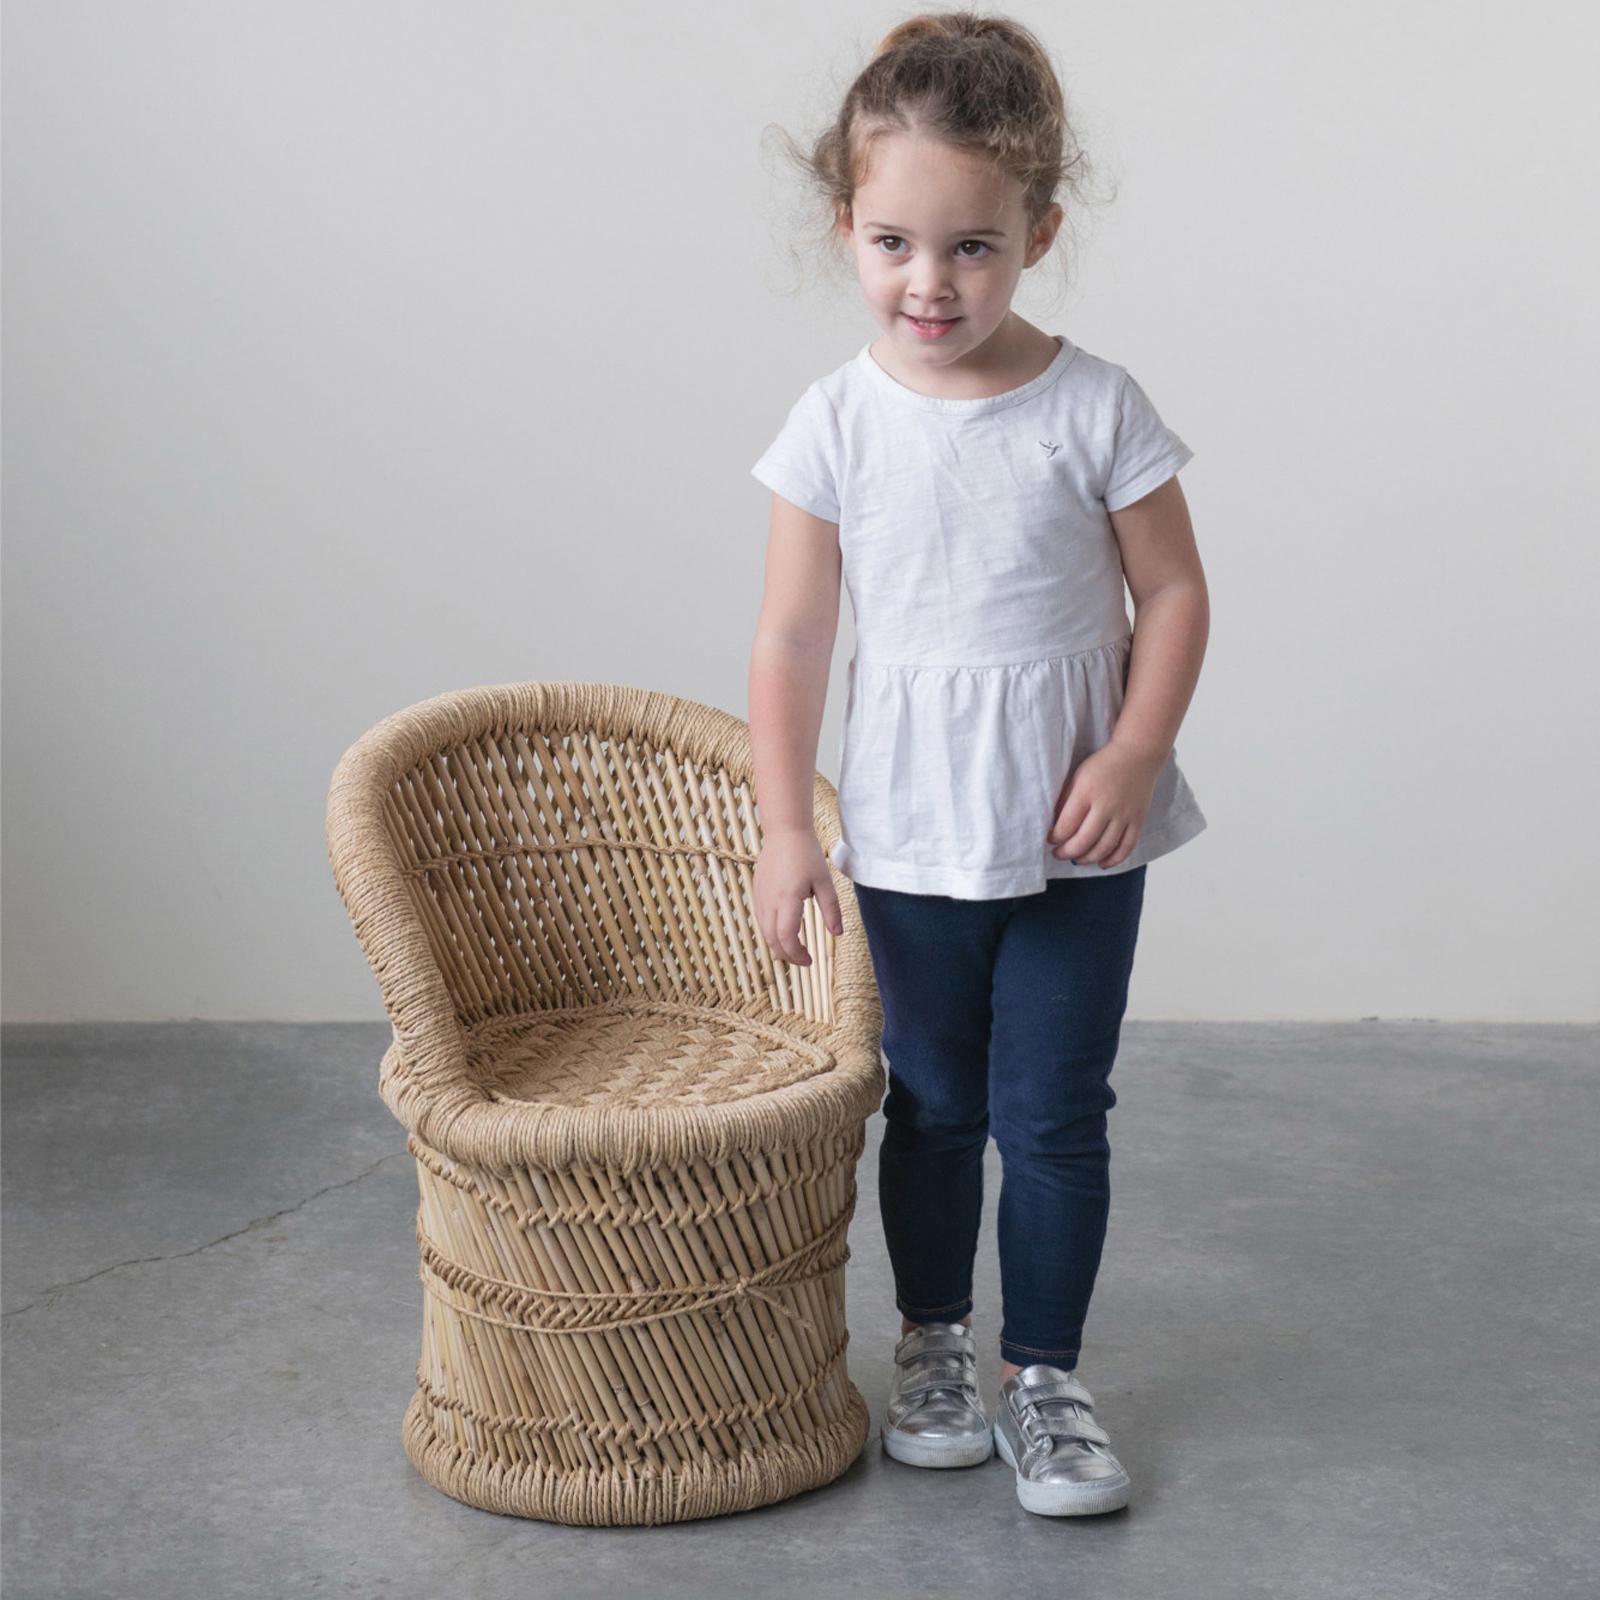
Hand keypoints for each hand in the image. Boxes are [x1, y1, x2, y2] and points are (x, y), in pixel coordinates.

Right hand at [753, 827, 843, 966]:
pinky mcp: (756, 893)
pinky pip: (761, 920)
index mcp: (787, 899)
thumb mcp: (824, 882)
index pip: (786, 938)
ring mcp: (760, 898)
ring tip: (796, 949)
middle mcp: (769, 901)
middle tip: (804, 960)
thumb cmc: (806, 854)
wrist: (784, 832)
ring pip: (764, 932)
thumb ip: (831, 909)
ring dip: (779, 945)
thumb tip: (838, 933)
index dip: (797, 955)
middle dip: (788, 956)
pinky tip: (784, 931)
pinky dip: (771, 932)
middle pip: (773, 940)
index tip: (810, 961)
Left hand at [1046, 739, 1165, 869]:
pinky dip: (1114, 859)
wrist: (1138, 754)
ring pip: (1104, 847)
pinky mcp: (1138, 820)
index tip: (1051, 839)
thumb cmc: (1104, 764)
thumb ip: (1067, 799)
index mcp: (1087, 792)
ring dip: (1087, 858)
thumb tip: (1056, 825)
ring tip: (1077, 859)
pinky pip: (1127, 847)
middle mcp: (1106, 805)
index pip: (1066, 824)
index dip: (1055, 837)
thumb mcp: (1078, 775)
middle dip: (1067, 852)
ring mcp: (1125, 814)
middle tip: (1059, 854)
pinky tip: (1102, 863)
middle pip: (1084, 840)